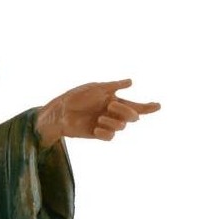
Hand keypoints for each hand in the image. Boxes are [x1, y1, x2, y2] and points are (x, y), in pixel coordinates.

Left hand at [35, 79, 159, 147]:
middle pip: (132, 117)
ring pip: (122, 127)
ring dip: (112, 121)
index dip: (147, 107)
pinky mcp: (98, 134)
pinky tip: (96, 128)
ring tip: (99, 118)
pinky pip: (110, 136)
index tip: (158, 106)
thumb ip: (114, 86)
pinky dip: (105, 132)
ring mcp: (106, 124)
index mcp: (115, 101)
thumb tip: (131, 81)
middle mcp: (113, 114)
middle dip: (126, 112)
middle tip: (110, 106)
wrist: (61, 112)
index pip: (135, 106)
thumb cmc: (76, 97)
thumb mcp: (96, 88)